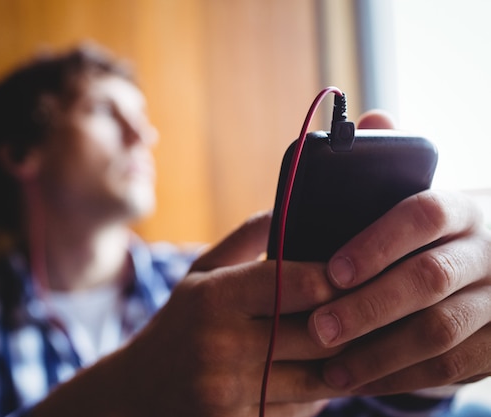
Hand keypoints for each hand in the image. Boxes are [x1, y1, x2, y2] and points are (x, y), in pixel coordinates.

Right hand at [34, 212, 339, 416]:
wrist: (136, 393)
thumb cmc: (178, 324)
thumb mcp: (199, 275)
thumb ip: (245, 238)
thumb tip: (292, 204)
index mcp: (212, 298)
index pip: (300, 284)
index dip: (340, 278)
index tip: (359, 273)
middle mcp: (219, 345)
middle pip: (319, 334)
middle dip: (355, 322)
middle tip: (381, 307)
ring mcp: (228, 394)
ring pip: (319, 378)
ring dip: (347, 362)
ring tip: (366, 341)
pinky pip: (302, 411)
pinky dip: (321, 393)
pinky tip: (328, 375)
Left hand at [308, 111, 490, 394]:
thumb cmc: (439, 227)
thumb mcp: (426, 190)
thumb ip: (395, 161)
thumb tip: (373, 118)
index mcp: (463, 206)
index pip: (422, 215)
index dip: (377, 242)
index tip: (333, 270)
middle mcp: (489, 250)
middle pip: (430, 279)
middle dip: (370, 307)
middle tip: (319, 328)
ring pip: (443, 332)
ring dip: (382, 354)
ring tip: (331, 369)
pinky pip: (454, 370)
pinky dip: (404, 380)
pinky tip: (361, 383)